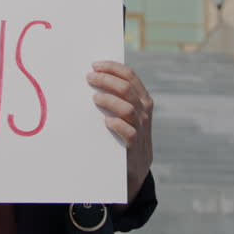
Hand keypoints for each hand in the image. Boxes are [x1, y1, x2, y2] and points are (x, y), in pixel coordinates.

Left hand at [87, 60, 153, 203]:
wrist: (135, 168)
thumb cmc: (125, 134)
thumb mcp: (126, 113)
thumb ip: (117, 97)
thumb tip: (93, 77)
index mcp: (142, 98)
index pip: (130, 75)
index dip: (112, 68)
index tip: (95, 65)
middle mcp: (144, 110)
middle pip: (126, 88)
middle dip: (106, 80)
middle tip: (89, 78)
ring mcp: (141, 127)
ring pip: (127, 108)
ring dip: (109, 100)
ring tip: (95, 98)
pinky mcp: (135, 145)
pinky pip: (128, 131)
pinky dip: (117, 124)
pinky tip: (106, 122)